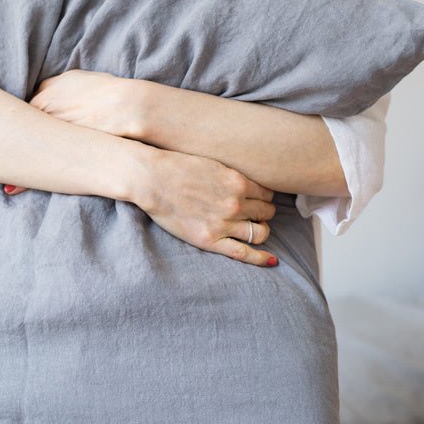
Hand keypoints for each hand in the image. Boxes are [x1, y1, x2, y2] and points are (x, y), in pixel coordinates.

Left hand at [0, 70, 136, 195]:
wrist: (131, 108)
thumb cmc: (113, 94)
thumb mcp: (86, 81)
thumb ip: (69, 87)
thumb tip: (60, 90)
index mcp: (49, 90)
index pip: (18, 107)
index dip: (3, 122)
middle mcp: (43, 109)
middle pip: (9, 128)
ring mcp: (50, 131)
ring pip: (17, 150)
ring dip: (0, 166)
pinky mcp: (60, 152)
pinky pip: (34, 167)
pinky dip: (22, 178)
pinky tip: (9, 188)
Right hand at [134, 148, 278, 266]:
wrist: (152, 179)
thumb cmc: (177, 167)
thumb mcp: (213, 162)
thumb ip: (233, 175)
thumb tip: (247, 183)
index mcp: (238, 182)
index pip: (267, 194)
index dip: (265, 198)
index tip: (259, 200)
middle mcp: (236, 203)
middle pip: (266, 212)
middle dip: (264, 213)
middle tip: (255, 214)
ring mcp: (224, 223)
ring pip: (260, 232)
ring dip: (261, 230)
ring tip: (254, 229)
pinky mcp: (211, 240)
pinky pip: (244, 253)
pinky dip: (261, 258)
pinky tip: (272, 261)